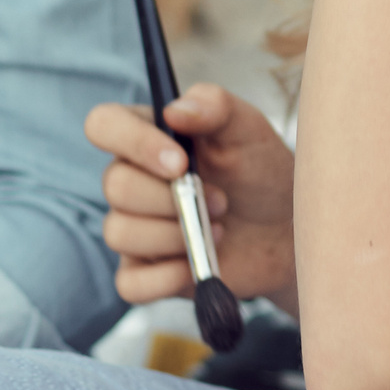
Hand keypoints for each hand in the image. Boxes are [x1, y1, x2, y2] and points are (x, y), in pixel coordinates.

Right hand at [85, 85, 297, 313]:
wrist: (286, 230)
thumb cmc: (262, 172)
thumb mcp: (249, 130)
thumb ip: (215, 105)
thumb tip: (174, 110)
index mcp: (147, 136)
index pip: (103, 125)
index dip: (133, 143)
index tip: (179, 162)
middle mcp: (132, 179)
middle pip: (114, 186)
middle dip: (172, 198)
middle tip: (220, 201)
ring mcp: (136, 227)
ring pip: (119, 233)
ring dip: (174, 235)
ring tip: (216, 231)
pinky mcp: (147, 272)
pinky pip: (129, 283)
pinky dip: (164, 278)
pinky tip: (195, 265)